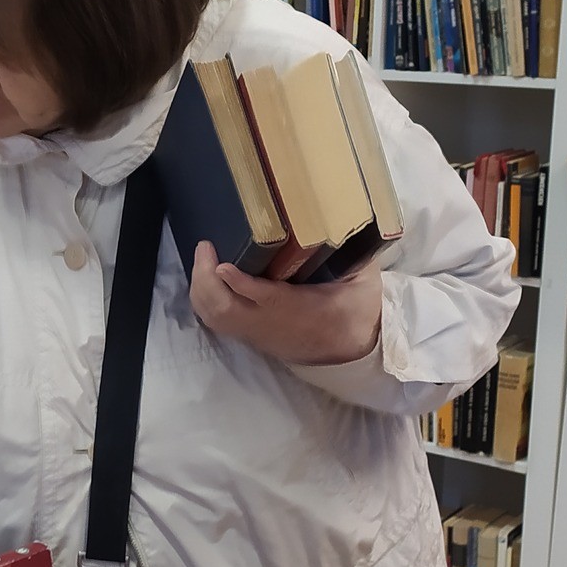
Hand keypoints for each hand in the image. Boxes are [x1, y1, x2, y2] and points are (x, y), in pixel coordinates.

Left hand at [188, 242, 384, 364]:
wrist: (355, 349)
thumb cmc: (358, 309)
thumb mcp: (364, 281)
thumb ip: (354, 254)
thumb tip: (345, 217)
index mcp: (304, 308)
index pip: (267, 299)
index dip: (240, 284)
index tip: (223, 265)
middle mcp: (274, 324)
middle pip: (227, 311)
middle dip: (207, 280)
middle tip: (206, 248)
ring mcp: (259, 333)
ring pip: (217, 318)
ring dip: (202, 290)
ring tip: (202, 259)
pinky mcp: (252, 336)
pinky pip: (218, 322)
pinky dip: (204, 300)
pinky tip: (205, 278)